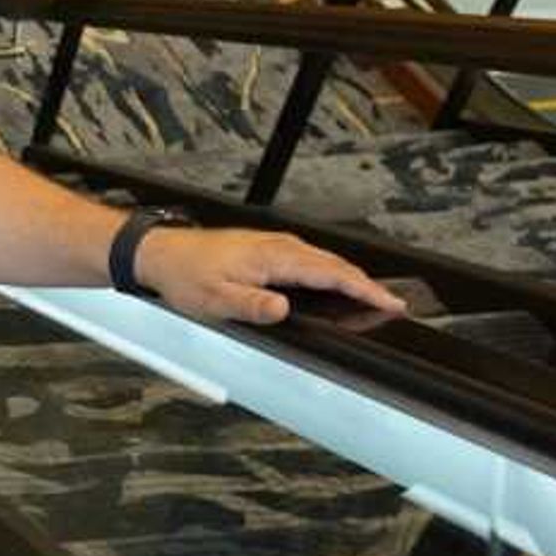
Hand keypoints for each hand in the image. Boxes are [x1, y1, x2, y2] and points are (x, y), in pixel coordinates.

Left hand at [135, 226, 404, 328]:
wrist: (162, 253)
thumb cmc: (186, 276)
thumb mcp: (215, 299)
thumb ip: (251, 306)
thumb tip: (283, 310)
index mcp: (274, 257)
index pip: (331, 274)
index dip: (363, 290)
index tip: (389, 302)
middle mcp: (280, 246)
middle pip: (335, 266)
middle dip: (366, 285)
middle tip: (392, 305)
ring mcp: (275, 245)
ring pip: (324, 262)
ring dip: (350, 279)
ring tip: (373, 298)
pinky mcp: (268, 249)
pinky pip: (310, 261)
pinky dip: (330, 273)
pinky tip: (333, 285)